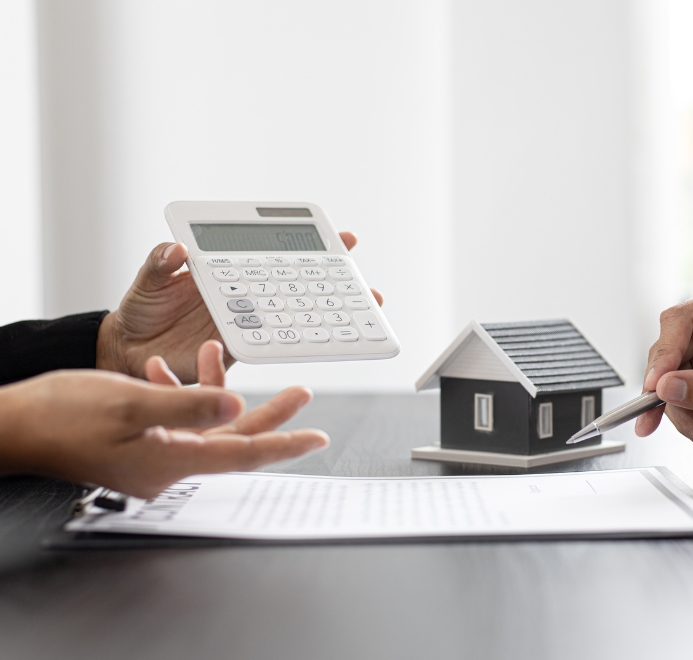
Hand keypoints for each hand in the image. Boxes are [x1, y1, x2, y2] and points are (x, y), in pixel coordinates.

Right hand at [0, 344, 326, 498]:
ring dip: (218, 391)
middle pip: (234, 440)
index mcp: (171, 461)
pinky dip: (179, 394)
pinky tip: (166, 368)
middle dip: (269, 414)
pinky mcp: (138, 446)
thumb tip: (236, 403)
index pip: (243, 453)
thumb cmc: (60, 416)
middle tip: (300, 393)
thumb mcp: (131, 401)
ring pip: (206, 427)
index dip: (283, 443)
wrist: (12, 427)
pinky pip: (175, 423)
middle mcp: (168, 466)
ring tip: (221, 354)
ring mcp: (153, 458)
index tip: (316, 437)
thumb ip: (187, 404)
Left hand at [97, 232, 383, 382]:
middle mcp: (244, 295)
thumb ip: (160, 264)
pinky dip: (299, 343)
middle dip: (337, 283)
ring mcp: (246, 322)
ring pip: (295, 316)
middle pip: (299, 285)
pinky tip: (323, 341)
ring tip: (362, 313)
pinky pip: (274, 345)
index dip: (310, 245)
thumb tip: (177, 251)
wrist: (130, 354)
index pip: (274, 252)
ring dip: (329, 316)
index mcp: (229, 271)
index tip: (344, 240)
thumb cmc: (140, 313)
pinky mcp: (239, 350)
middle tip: (366, 284)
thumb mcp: (147, 282)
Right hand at [634, 282, 692, 456]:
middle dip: (667, 392)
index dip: (664, 353)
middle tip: (660, 416)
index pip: (681, 320)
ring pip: (664, 381)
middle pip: (666, 352)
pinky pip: (672, 398)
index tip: (657, 384)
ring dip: (679, 414)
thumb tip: (668, 387)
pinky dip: (683, 420)